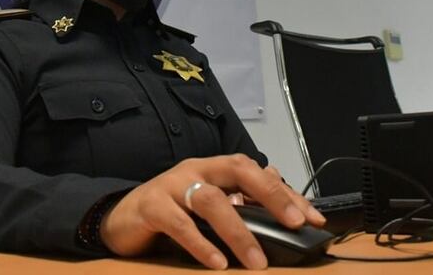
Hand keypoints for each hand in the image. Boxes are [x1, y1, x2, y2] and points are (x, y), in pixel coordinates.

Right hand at [98, 154, 324, 269]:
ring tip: (256, 261)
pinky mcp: (151, 206)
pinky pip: (179, 223)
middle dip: (271, 195)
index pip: (256, 172)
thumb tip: (281, 193)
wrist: (119, 217)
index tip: (313, 219)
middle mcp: (195, 170)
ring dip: (238, 232)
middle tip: (295, 223)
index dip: (286, 193)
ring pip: (211, 200)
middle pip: (238, 170)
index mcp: (213, 169)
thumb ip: (241, 201)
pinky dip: (200, 243)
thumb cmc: (170, 211)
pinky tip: (217, 263)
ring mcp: (171, 185)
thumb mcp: (208, 205)